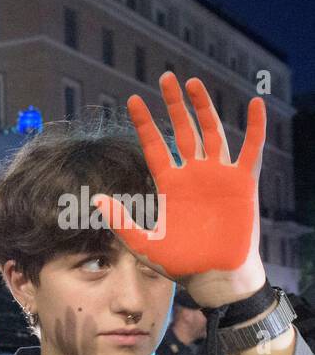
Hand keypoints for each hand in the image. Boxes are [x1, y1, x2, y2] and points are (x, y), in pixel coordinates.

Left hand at [92, 73, 267, 306]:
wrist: (214, 276)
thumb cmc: (181, 262)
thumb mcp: (143, 244)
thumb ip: (122, 221)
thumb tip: (97, 200)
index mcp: (169, 185)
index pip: (154, 145)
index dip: (145, 123)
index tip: (132, 100)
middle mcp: (193, 175)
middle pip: (183, 130)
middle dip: (175, 104)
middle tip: (166, 77)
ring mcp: (218, 176)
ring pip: (212, 132)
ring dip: (204, 107)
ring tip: (194, 83)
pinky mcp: (243, 183)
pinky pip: (251, 150)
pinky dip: (256, 127)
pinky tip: (255, 104)